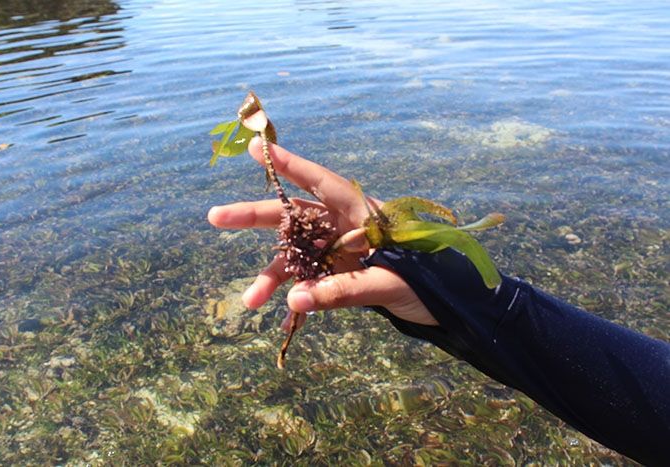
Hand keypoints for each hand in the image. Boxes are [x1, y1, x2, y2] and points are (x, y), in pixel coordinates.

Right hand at [207, 137, 437, 329]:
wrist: (453, 307)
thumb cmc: (431, 282)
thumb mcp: (389, 284)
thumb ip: (343, 291)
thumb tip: (293, 301)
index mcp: (362, 212)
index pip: (320, 181)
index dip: (289, 164)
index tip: (257, 147)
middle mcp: (346, 226)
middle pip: (295, 216)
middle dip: (255, 217)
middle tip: (215, 217)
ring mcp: (342, 251)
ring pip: (297, 256)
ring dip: (273, 277)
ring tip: (249, 302)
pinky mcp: (343, 274)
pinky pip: (311, 282)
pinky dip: (297, 297)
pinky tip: (282, 317)